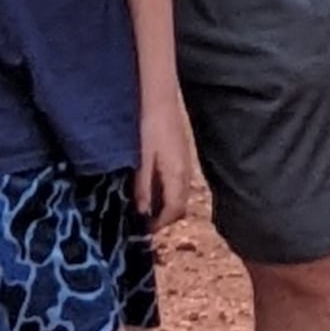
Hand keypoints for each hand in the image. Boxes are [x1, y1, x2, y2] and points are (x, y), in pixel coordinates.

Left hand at [137, 95, 204, 231]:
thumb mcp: (142, 159)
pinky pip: (180, 184)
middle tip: (146, 222)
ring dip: (168, 206)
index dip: (160, 224)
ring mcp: (186, 165)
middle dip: (166, 219)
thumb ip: (144, 187)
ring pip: (181, 196)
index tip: (145, 230)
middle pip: (181, 207)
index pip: (173, 211)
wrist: (161, 101)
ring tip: (149, 208)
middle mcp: (186, 174)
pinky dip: (170, 193)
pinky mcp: (183, 157)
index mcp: (176, 176)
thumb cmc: (150, 127)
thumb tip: (143, 212)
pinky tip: (155, 188)